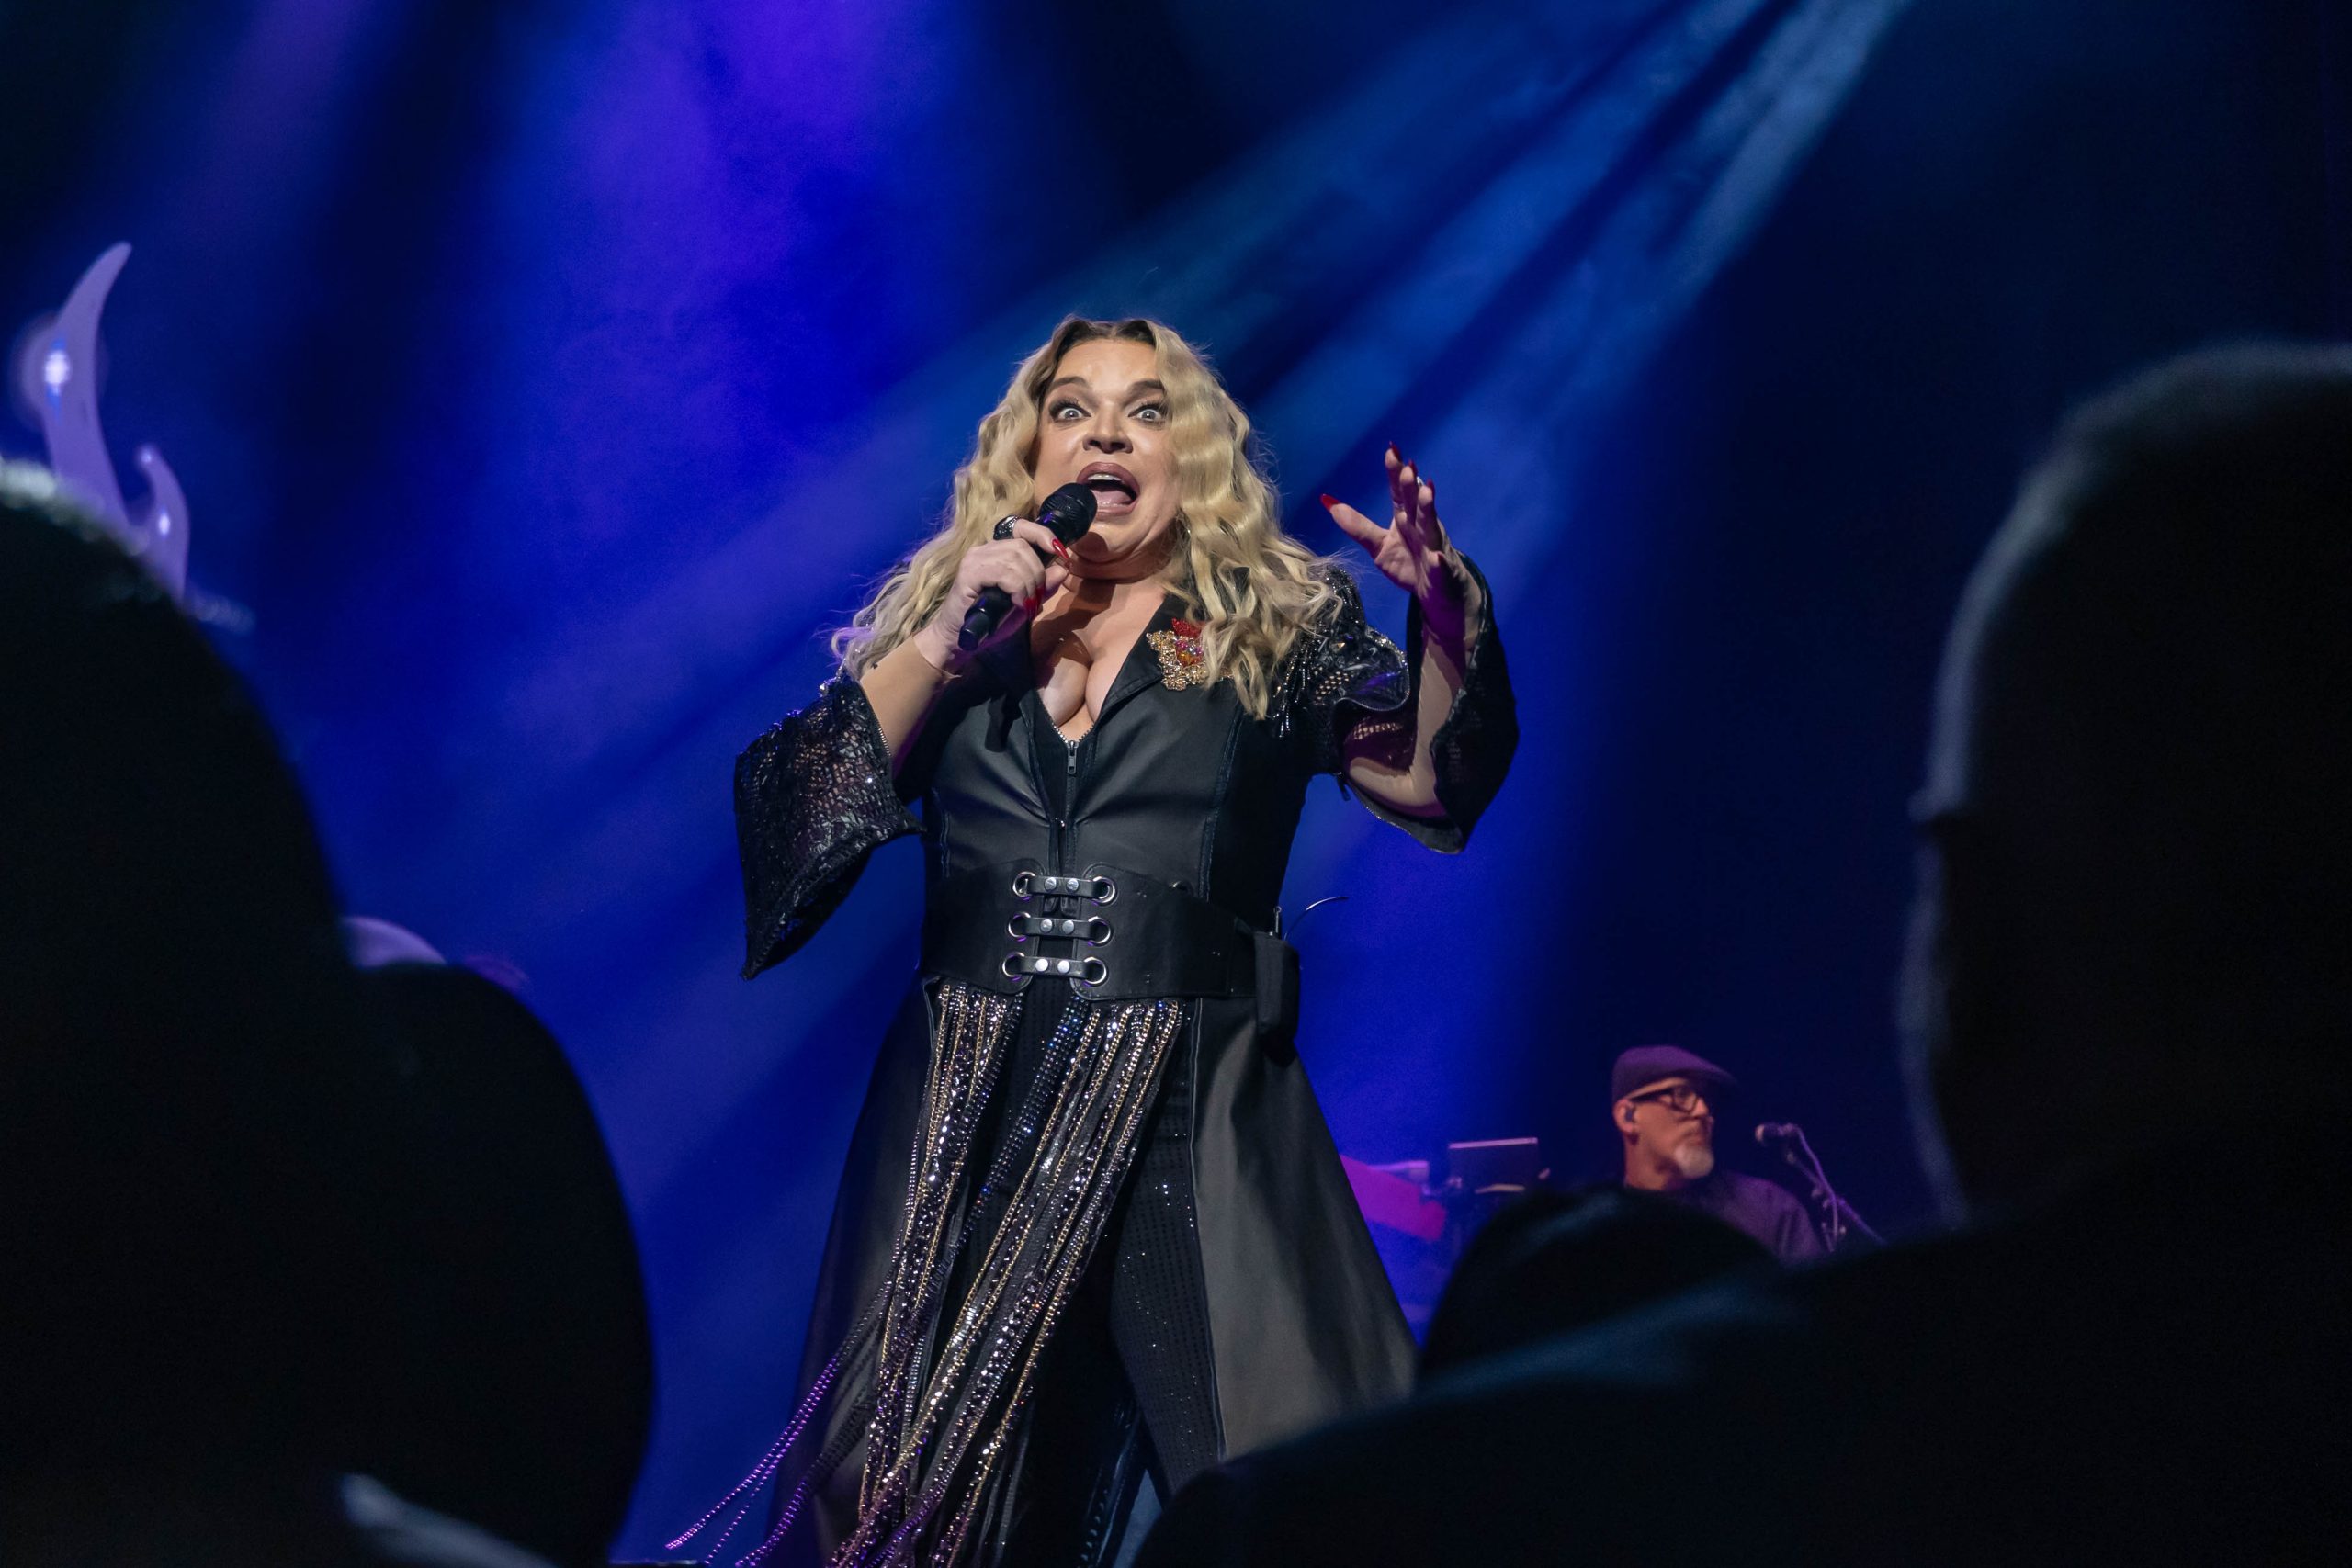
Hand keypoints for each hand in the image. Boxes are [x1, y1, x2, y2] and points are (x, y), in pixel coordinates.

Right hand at [912, 517, 1073, 669]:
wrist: (960, 639)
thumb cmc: (991, 621)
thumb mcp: (1025, 604)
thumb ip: (1043, 587)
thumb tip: (1062, 569)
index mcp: (998, 551)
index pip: (1022, 527)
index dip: (1043, 535)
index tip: (1060, 553)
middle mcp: (985, 549)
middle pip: (1023, 546)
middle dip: (1038, 572)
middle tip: (1035, 597)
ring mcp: (975, 559)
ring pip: (1015, 558)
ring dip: (1028, 583)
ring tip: (1025, 603)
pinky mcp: (969, 573)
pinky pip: (1003, 572)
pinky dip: (1017, 588)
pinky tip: (1016, 603)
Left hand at [1321, 445, 1470, 646]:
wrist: (1436, 593)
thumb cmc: (1409, 563)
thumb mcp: (1378, 545)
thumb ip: (1357, 525)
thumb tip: (1327, 501)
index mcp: (1406, 518)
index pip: (1400, 492)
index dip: (1395, 472)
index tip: (1391, 450)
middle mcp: (1421, 527)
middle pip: (1415, 503)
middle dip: (1411, 486)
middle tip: (1407, 467)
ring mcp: (1433, 548)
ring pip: (1431, 527)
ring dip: (1428, 510)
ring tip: (1426, 493)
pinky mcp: (1441, 572)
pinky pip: (1440, 567)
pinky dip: (1439, 562)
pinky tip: (1438, 558)